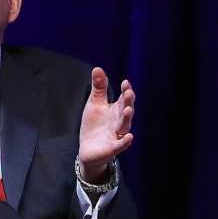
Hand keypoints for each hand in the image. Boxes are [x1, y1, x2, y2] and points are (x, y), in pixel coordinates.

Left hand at [78, 67, 134, 182]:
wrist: (88, 150)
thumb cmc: (94, 125)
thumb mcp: (95, 104)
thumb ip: (99, 88)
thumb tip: (98, 68)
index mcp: (116, 110)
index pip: (123, 99)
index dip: (125, 91)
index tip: (125, 83)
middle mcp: (119, 122)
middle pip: (126, 111)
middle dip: (128, 102)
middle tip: (129, 92)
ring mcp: (116, 135)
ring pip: (124, 126)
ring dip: (127, 118)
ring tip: (129, 109)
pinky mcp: (112, 148)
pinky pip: (120, 145)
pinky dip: (125, 141)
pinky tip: (129, 137)